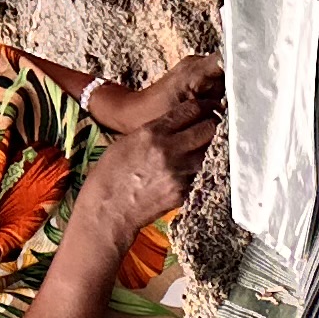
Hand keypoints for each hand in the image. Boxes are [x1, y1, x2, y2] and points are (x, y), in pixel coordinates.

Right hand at [74, 69, 221, 220]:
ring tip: (197, 150)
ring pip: (208, 153)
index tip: (209, 108)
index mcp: (153, 132)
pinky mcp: (184, 192)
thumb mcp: (128, 141)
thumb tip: (177, 124)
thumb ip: (155, 130)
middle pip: (208, 129)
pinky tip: (185, 172)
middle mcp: (170, 150)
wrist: (108, 210)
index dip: (204, 107)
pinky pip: (198, 174)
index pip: (192, 110)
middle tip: (209, 128)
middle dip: (210, 126)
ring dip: (205, 149)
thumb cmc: (111, 174)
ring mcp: (179, 172)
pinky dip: (196, 171)